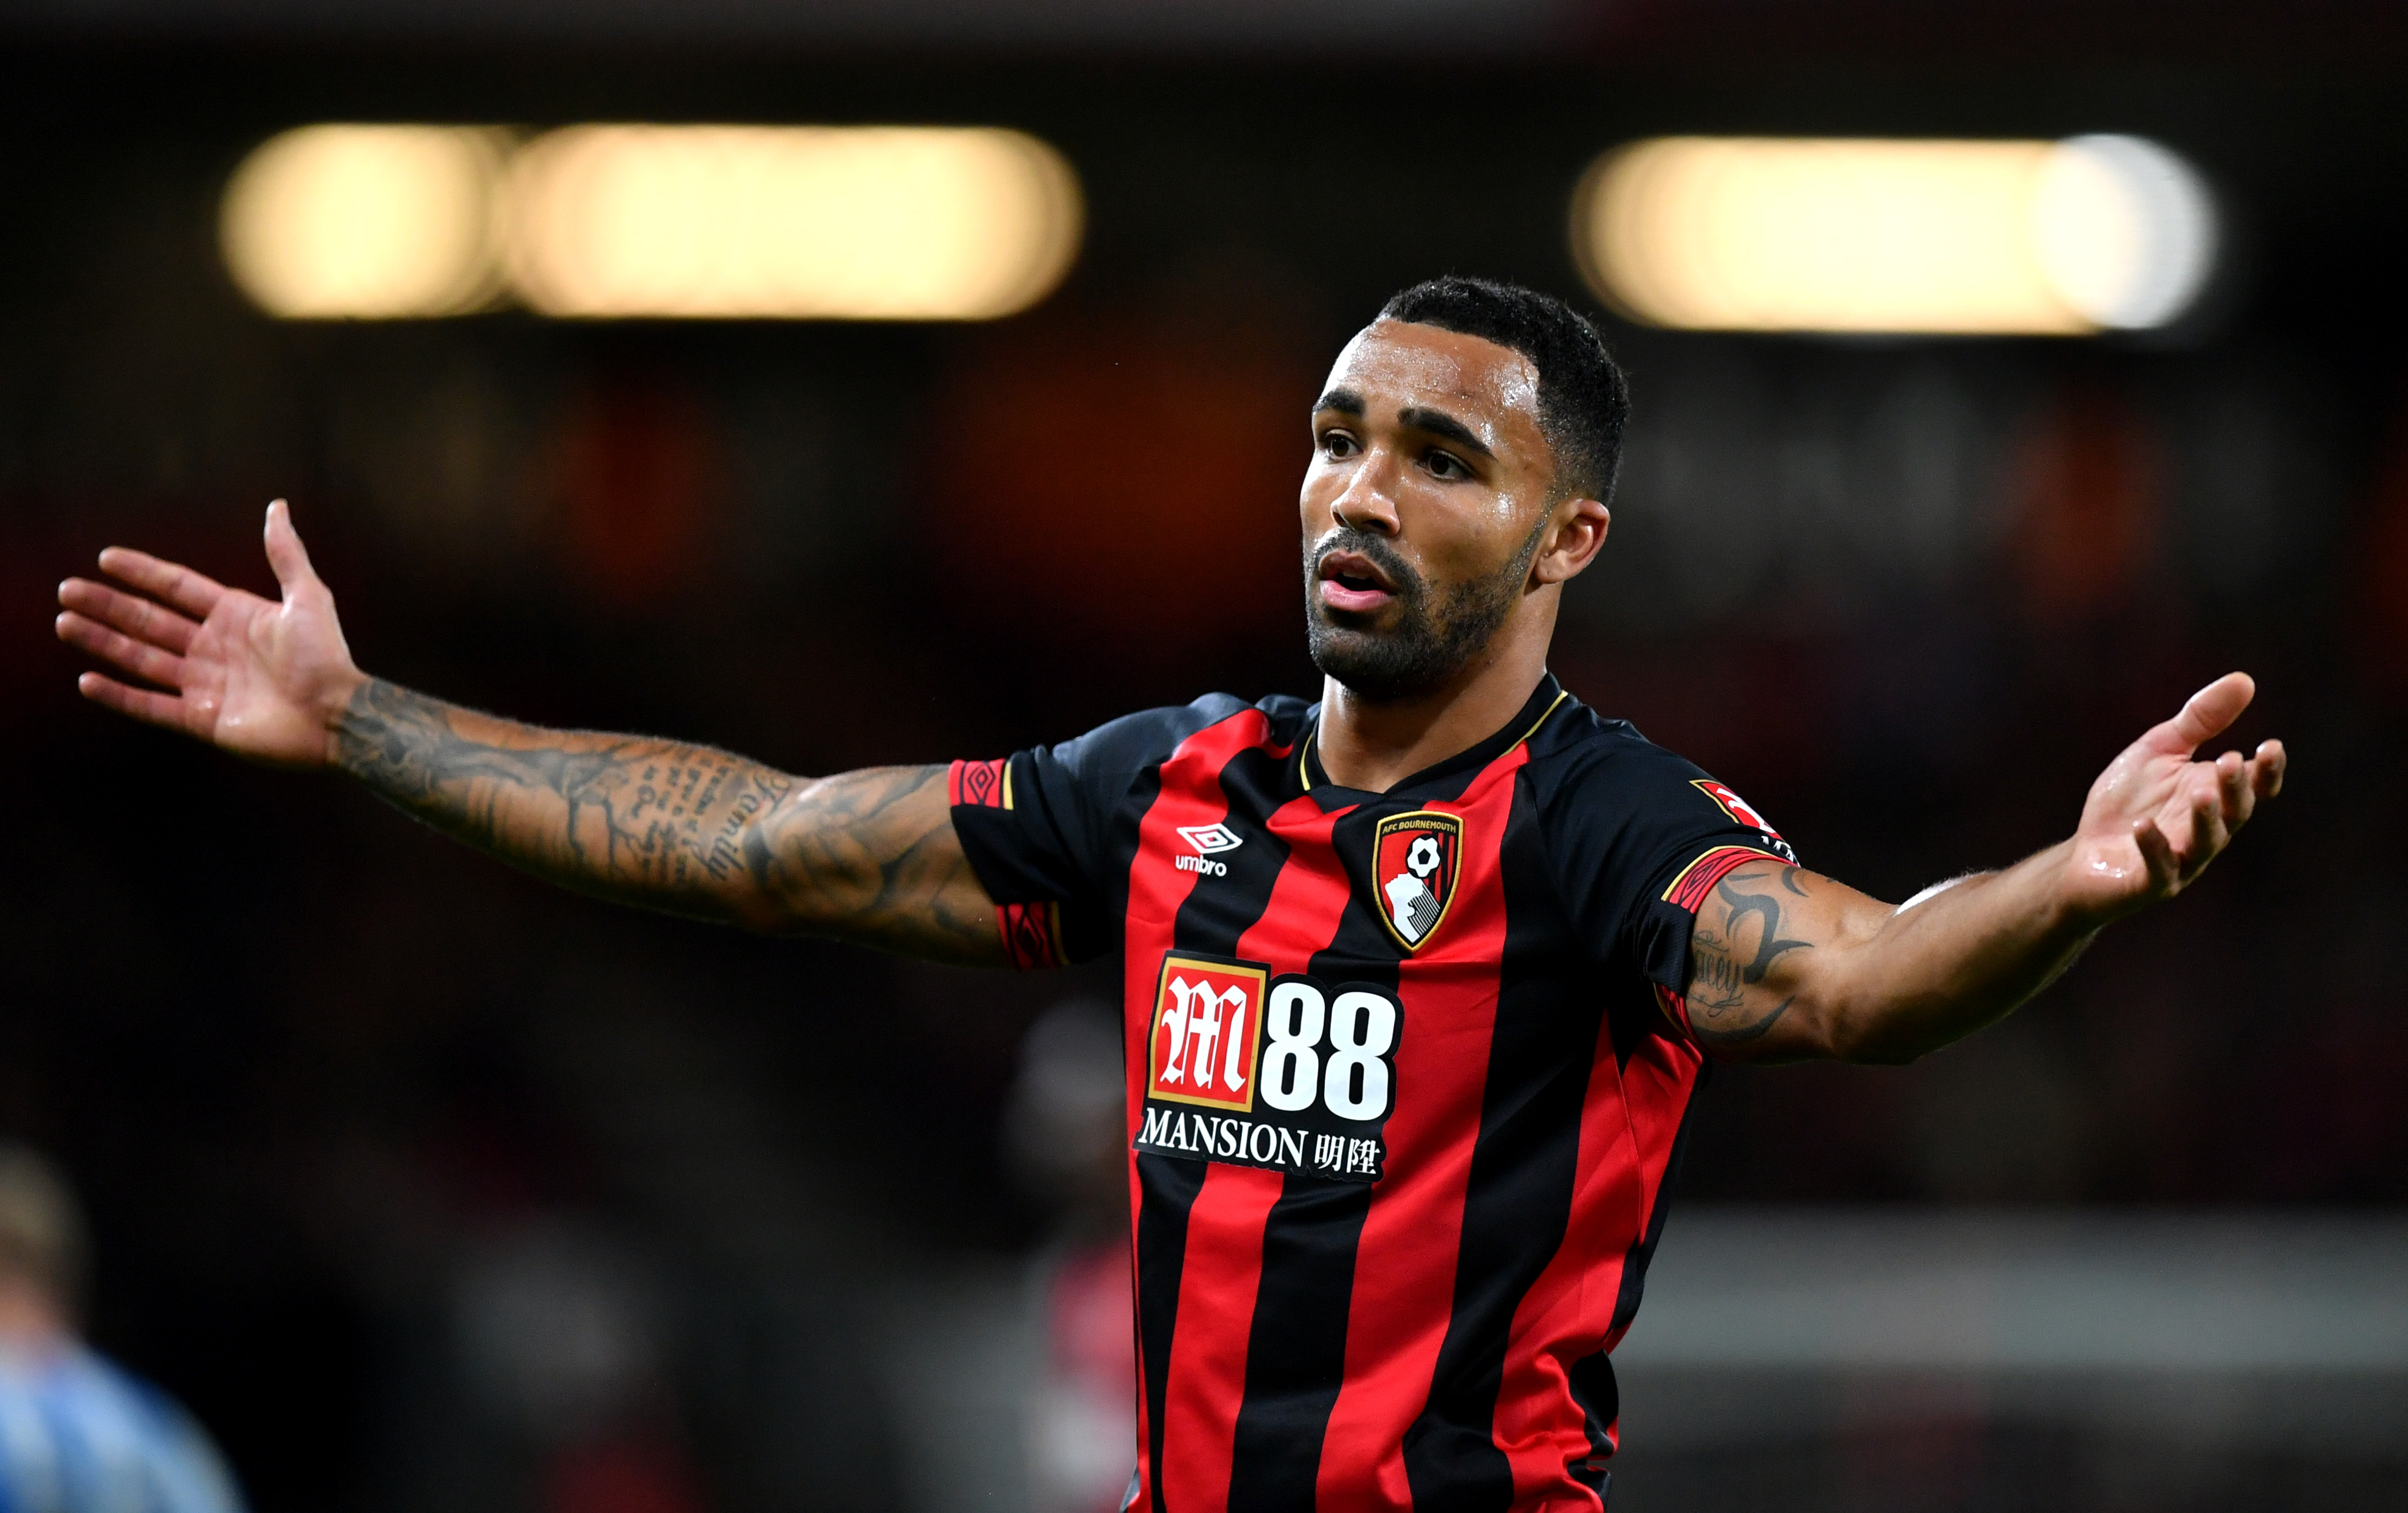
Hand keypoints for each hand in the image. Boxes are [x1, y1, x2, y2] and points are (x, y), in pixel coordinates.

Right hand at [55, 500, 365, 767]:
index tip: (105, 558)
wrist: (338, 715)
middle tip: (67, 591)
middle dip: (108, 606)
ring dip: (103, 643)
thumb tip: (277, 507)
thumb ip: (286, 554)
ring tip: (66, 624)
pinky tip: (87, 679)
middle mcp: (214, 649)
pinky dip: (119, 695)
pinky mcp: (202, 719)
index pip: (177, 588)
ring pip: (142, 660)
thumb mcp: (307, 597)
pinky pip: (151, 705)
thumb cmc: (327, 657)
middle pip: (149, 622)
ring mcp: (206, 685)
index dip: (143, 573)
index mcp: (235, 617)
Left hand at [2061, 672, 2285, 924]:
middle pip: (2234, 813)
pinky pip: (2159, 869)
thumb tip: (2245, 680)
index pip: (2253, 788)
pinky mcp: (2148, 883)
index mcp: (2213, 798)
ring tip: (2203, 792)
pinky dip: (2153, 848)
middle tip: (2231, 761)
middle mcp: (2205, 832)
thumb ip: (2200, 720)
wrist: (2083, 854)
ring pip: (2205, 843)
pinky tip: (2143, 826)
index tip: (2271, 746)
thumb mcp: (2160, 751)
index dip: (2267, 772)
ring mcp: (2180, 861)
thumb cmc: (2128, 801)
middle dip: (2235, 789)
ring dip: (2206, 818)